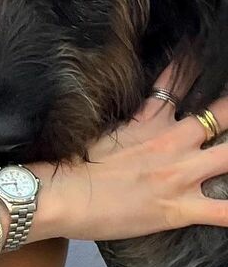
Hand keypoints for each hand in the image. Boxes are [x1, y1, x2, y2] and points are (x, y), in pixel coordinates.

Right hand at [34, 64, 227, 241]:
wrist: (56, 194)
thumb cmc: (67, 164)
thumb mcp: (97, 130)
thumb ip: (126, 120)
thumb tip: (127, 107)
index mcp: (148, 123)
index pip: (177, 85)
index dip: (193, 69)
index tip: (205, 54)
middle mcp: (170, 143)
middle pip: (217, 115)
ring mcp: (178, 175)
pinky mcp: (178, 208)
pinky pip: (224, 212)